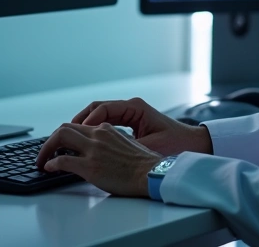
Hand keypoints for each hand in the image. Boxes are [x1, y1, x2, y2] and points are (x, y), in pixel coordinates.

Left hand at [35, 122, 161, 196]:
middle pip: (65, 128)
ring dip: (46, 149)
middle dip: (51, 139)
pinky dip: (51, 163)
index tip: (59, 144)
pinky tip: (48, 168)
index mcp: (106, 130)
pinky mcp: (90, 166)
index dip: (65, 135)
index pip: (79, 126)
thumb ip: (111, 143)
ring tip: (41, 160)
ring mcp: (93, 150)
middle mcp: (98, 135)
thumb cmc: (144, 165)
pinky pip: (62, 160)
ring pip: (60, 138)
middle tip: (45, 152)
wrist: (152, 174)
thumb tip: (100, 151)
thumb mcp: (126, 145)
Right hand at [69, 97, 212, 155]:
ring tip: (70, 140)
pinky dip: (93, 129)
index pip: (101, 109)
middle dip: (78, 122)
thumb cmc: (176, 146)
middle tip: (63, 137)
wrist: (195, 145)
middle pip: (95, 108)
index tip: (74, 135)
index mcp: (134, 107)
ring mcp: (130, 113)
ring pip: (99, 114)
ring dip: (83, 125)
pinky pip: (106, 121)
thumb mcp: (148, 147)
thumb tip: (98, 152)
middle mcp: (130, 106)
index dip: (85, 122)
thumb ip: (123, 147)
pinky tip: (86, 142)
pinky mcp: (131, 122)